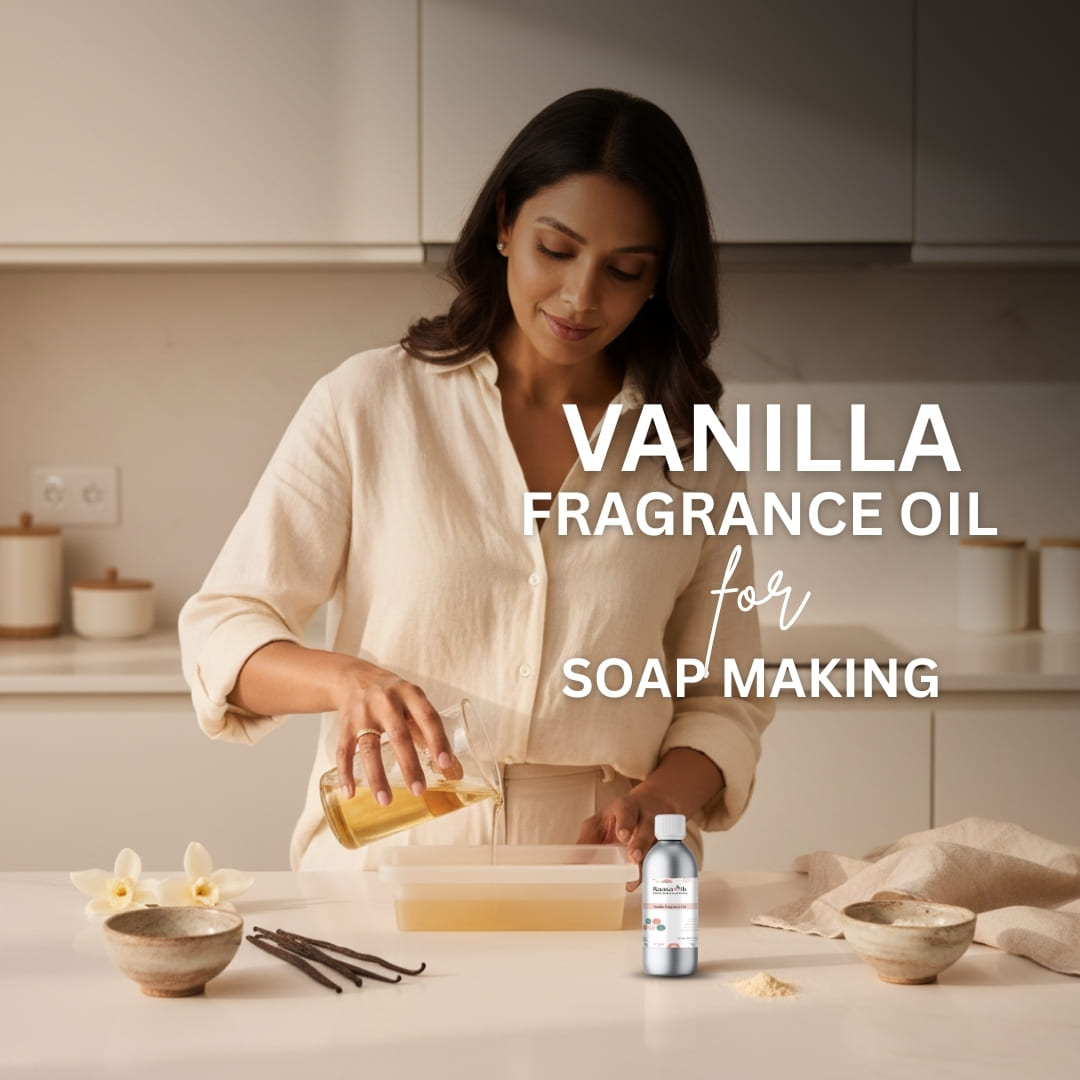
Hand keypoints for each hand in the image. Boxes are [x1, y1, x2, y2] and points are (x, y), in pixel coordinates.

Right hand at [333, 662, 461, 802]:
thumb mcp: (413, 702)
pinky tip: (350, 793)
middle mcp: (386, 702)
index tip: (445, 764)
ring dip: (377, 776)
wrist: (354, 678)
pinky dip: (346, 773)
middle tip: (419, 791)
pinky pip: (344, 752)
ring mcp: (363, 714)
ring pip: (369, 748)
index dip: (438, 740)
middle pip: (399, 735)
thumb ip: (429, 733)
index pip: (428, 718)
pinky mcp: (345, 726)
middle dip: (409, 765)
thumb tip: (453, 771)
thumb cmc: (393, 696)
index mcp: (410, 695)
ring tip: (385, 801)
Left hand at [577, 788, 678, 891]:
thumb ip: (587, 839)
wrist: (654, 805)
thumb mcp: (602, 821)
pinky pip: (662, 862)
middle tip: (634, 857)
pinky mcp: (666, 849)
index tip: (622, 835)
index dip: (625, 823)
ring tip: (635, 880)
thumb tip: (570, 864)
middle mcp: (647, 819)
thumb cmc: (620, 817)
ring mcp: (660, 834)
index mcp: (627, 808)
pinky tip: (643, 886)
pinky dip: (653, 874)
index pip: (627, 812)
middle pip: (647, 830)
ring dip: (647, 863)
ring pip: (657, 847)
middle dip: (640, 844)